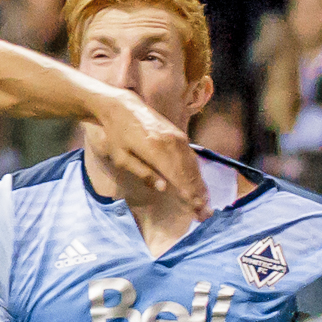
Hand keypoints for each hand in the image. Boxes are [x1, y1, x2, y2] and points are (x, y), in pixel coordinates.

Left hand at [84, 90, 209, 216]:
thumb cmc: (116, 135)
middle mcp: (172, 143)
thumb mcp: (121, 157)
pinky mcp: (179, 134)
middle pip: (190, 173)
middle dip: (198, 195)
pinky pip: (191, 157)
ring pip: (194, 165)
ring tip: (204, 203)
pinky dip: (196, 172)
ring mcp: (177, 137)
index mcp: (156, 149)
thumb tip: (164, 188)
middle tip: (204, 214)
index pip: (178, 177)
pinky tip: (198, 184)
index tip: (197, 210)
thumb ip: (143, 172)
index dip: (189, 195)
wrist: (121, 106)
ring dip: (200, 185)